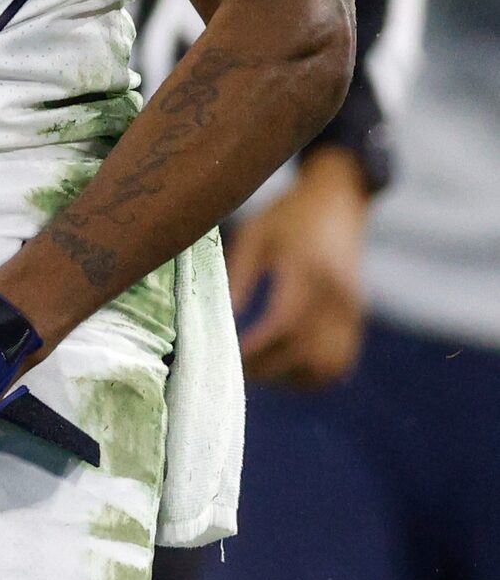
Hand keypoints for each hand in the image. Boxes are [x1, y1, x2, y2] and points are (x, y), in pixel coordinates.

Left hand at [228, 147, 369, 389]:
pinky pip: (341, 362)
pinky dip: (315, 374)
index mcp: (308, 268)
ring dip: (294, 377)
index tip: (230, 355)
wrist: (337, 201)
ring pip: (328, 366)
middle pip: (306, 352)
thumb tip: (222, 319)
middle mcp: (336, 294)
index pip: (284, 323)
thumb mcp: (256, 233)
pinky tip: (287, 366)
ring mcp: (352, 309)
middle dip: (269, 369)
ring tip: (262, 370)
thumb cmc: (288, 215)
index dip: (258, 348)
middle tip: (238, 368)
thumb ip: (240, 275)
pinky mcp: (357, 318)